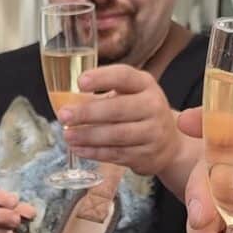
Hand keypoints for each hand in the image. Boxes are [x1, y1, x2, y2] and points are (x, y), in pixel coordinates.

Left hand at [57, 63, 191, 177]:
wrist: (169, 143)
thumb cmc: (140, 112)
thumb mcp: (130, 94)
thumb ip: (103, 93)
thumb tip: (66, 100)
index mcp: (145, 84)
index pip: (124, 76)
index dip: (102, 78)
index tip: (80, 82)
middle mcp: (153, 106)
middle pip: (118, 109)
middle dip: (88, 113)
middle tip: (64, 116)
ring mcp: (153, 132)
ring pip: (117, 135)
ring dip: (88, 136)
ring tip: (68, 135)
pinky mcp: (146, 155)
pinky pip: (116, 154)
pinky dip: (94, 152)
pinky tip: (78, 149)